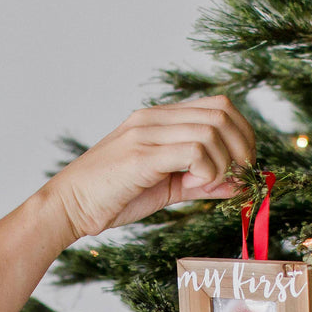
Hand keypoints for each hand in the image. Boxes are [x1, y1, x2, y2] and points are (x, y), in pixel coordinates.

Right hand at [41, 96, 254, 238]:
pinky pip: (194, 151)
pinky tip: (193, 186)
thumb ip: (203, 182)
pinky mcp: (141, 155)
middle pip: (222, 111)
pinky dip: (207, 171)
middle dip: (242, 147)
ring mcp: (146, 133)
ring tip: (206, 186)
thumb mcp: (167, 186)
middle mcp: (154, 118)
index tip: (243, 166)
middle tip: (238, 176)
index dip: (243, 133)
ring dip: (222, 163)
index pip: (219, 105)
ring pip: (211, 131)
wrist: (68, 206)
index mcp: (159, 118)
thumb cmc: (114, 196)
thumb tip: (240, 184)